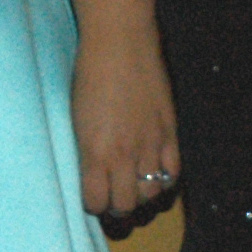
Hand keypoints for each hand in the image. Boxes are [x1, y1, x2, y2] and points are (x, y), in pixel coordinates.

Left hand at [70, 35, 180, 228]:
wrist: (120, 44)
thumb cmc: (88, 76)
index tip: (92, 197)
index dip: (93, 204)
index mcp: (94, 151)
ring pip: (152, 194)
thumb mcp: (77, 119)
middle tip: (114, 198)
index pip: (96, 201)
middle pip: (126, 205)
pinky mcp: (171, 133)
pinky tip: (156, 173)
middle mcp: (124, 155)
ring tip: (134, 186)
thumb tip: (93, 174)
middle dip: (117, 208)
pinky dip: (165, 179)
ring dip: (142, 196)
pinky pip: (174, 173)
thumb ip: (88, 150)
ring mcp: (151, 145)